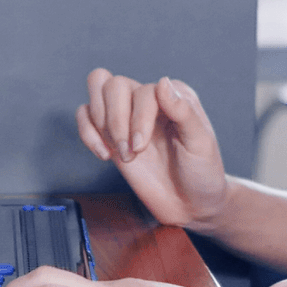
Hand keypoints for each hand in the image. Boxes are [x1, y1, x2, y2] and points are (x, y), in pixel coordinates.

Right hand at [77, 69, 230, 227]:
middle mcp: (149, 101)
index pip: (143, 91)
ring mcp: (128, 116)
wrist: (191, 205)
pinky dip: (87, 132)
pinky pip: (85, 115)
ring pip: (98, 89)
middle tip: (130, 152)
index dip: (138, 118)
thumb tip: (162, 81)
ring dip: (102, 124)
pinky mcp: (111, 135)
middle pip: (114, 85)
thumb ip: (183, 112)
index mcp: (175, 97)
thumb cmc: (202, 173)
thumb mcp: (201, 143)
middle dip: (116, 121)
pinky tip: (104, 154)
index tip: (141, 147)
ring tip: (121, 154)